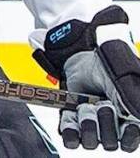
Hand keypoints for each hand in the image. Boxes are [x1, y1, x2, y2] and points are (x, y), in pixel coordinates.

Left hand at [35, 6, 139, 150]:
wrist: (81, 60)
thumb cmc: (107, 67)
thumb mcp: (122, 78)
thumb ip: (131, 96)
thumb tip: (136, 116)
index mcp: (131, 119)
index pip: (131, 140)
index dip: (129, 136)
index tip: (126, 124)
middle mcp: (113, 127)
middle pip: (111, 143)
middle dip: (106, 123)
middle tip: (103, 104)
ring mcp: (93, 127)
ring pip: (91, 141)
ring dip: (87, 122)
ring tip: (86, 106)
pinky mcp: (73, 123)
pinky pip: (71, 138)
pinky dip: (70, 131)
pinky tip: (72, 119)